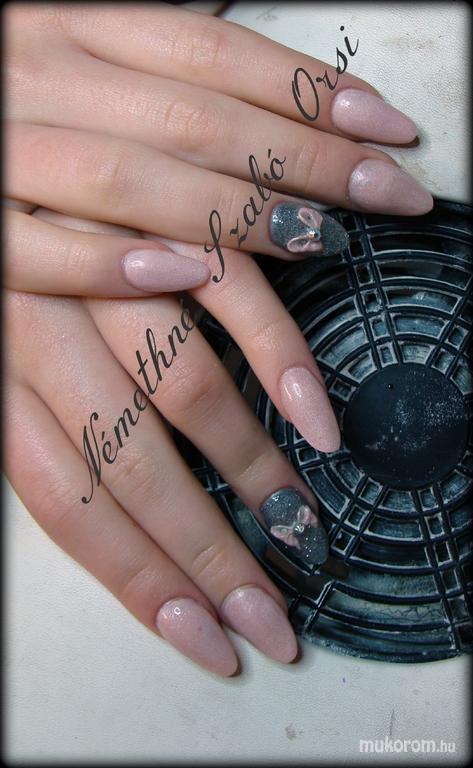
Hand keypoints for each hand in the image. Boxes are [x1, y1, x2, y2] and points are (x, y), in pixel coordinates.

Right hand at [5, 3, 432, 295]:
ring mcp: (2, 150)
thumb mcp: (78, 57)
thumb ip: (157, 76)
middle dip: (308, 160)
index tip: (391, 134)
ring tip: (325, 252)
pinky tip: (180, 278)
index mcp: (74, 21)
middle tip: (391, 196)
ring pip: (135, 184)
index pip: (219, 56)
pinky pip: (34, 250)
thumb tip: (267, 111)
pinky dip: (104, 264)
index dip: (314, 93)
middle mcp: (42, 72)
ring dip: (236, 220)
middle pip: (200, 120)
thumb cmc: (5, 90)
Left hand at [6, 215, 337, 676]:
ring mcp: (93, 254)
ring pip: (181, 381)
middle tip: (277, 606)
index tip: (209, 639)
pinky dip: (267, 340)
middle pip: (133, 464)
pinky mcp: (146, 192)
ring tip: (305, 521)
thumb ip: (40, 418)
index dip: (141, 580)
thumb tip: (121, 497)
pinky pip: (216, 277)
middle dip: (212, 547)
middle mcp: (35, 320)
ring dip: (252, 460)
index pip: (68, 503)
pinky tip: (309, 400)